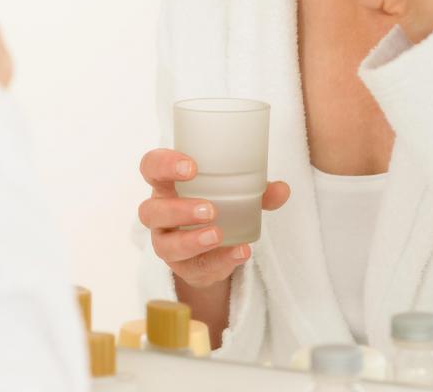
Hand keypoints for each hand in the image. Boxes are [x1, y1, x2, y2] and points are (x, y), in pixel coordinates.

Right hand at [138, 148, 289, 288]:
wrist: (213, 249)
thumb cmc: (217, 206)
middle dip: (178, 210)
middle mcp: (159, 213)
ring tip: (218, 235)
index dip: (164, 164)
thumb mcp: (234, 193)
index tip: (192, 167)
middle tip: (210, 209)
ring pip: (165, 244)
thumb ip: (257, 191)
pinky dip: (219, 261)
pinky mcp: (181, 268)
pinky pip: (194, 267)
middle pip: (150, 210)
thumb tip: (282, 189)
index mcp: (167, 184)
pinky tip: (238, 253)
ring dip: (191, 240)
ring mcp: (166, 242)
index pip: (151, 167)